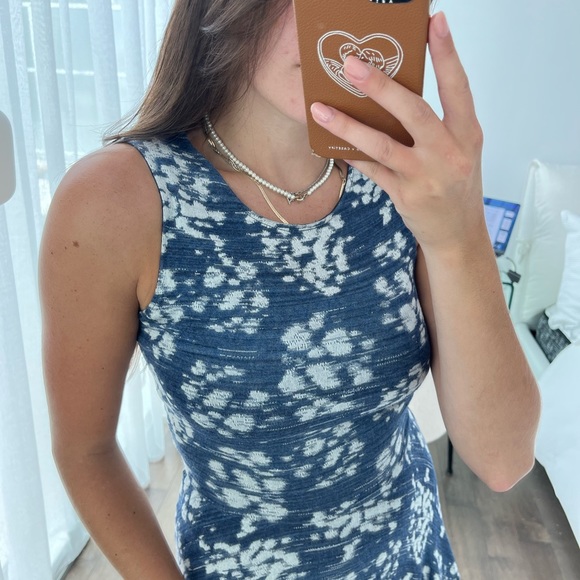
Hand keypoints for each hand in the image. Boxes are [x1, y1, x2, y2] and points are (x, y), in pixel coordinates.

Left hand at [311, 12, 486, 254]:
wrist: (458, 233)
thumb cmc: (457, 185)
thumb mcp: (460, 150)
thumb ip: (438, 124)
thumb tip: (396, 93)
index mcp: (468, 134)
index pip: (458, 87)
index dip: (447, 54)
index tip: (434, 22)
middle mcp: (448, 153)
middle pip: (413, 112)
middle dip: (381, 87)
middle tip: (351, 64)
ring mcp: (424, 177)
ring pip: (382, 145)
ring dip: (349, 125)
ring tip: (321, 108)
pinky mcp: (403, 195)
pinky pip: (371, 171)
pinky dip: (351, 155)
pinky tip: (332, 142)